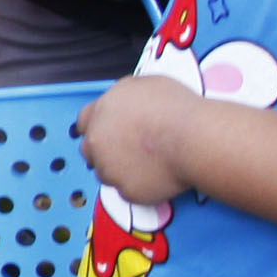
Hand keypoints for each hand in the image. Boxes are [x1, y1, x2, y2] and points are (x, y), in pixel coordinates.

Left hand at [73, 75, 201, 206]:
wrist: (193, 138)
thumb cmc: (178, 111)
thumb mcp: (147, 85)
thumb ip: (127, 96)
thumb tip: (128, 100)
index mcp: (102, 111)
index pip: (84, 121)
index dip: (98, 126)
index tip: (108, 131)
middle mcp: (98, 140)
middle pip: (91, 150)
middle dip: (107, 150)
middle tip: (131, 149)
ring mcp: (109, 167)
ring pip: (107, 173)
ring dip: (122, 170)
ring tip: (149, 161)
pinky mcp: (125, 190)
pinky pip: (128, 191)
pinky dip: (140, 186)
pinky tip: (157, 175)